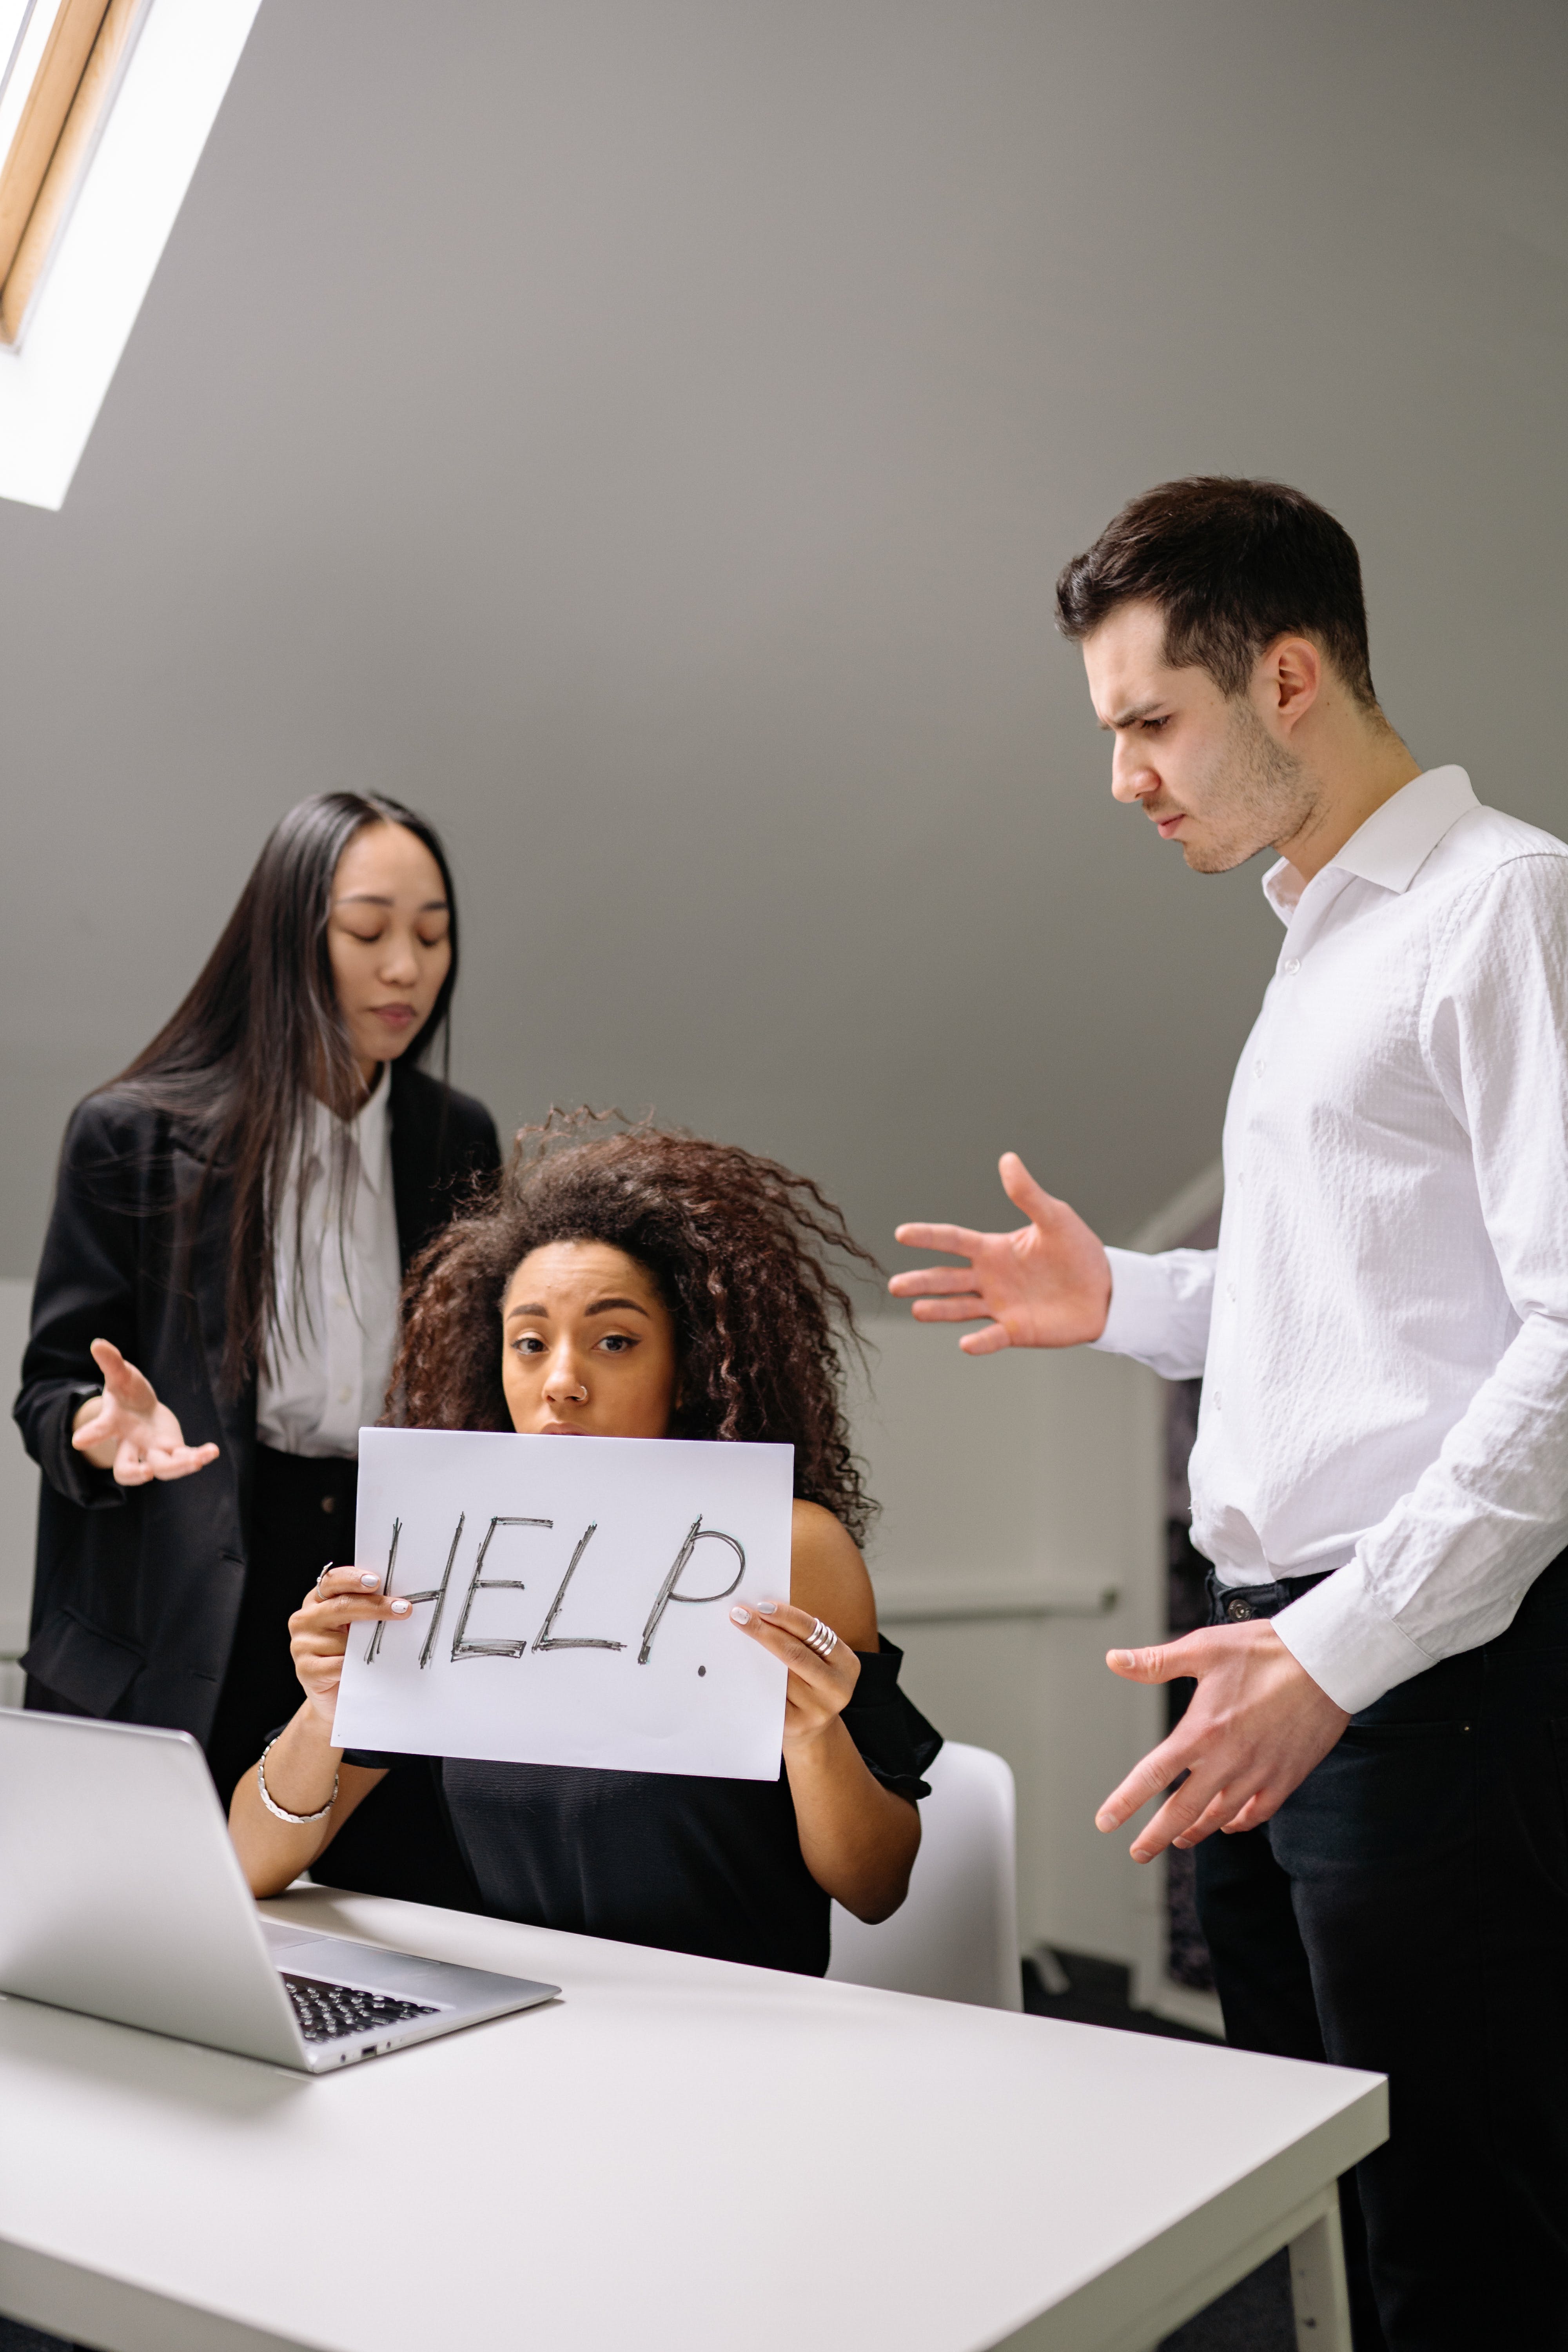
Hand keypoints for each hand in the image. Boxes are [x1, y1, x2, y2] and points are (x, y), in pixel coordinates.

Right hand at [71, 1337, 220, 1484]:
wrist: (142, 1409)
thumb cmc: (127, 1392)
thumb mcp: (121, 1375)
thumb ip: (111, 1362)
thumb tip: (97, 1343)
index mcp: (113, 1424)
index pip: (100, 1431)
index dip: (91, 1435)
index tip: (78, 1441)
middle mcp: (131, 1445)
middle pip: (125, 1469)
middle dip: (135, 1474)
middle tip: (147, 1473)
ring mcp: (152, 1451)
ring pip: (161, 1468)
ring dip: (179, 1467)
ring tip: (197, 1460)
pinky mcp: (173, 1450)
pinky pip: (185, 1458)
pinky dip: (199, 1456)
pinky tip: (212, 1451)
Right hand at [289, 1567, 412, 1727]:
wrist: (335, 1695)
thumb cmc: (350, 1654)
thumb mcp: (355, 1627)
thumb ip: (365, 1610)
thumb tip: (398, 1600)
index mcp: (316, 1601)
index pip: (332, 1581)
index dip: (354, 1578)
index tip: (377, 1581)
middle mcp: (304, 1619)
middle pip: (341, 1606)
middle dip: (375, 1606)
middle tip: (403, 1609)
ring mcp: (301, 1645)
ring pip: (342, 1639)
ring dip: (370, 1642)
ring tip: (392, 1645)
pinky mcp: (306, 1670)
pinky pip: (338, 1664)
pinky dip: (358, 1666)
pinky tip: (371, 1668)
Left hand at [730, 1599, 860, 1746]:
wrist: (812, 1730)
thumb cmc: (809, 1683)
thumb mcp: (817, 1659)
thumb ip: (800, 1639)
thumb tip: (762, 1612)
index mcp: (847, 1664)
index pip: (813, 1632)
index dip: (786, 1617)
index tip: (761, 1605)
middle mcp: (837, 1688)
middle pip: (794, 1653)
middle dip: (764, 1631)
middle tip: (740, 1615)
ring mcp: (818, 1710)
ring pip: (780, 1676)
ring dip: (754, 1656)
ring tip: (738, 1638)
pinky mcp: (796, 1725)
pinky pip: (771, 1697)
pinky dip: (754, 1680)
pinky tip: (739, 1669)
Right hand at [889, 1151, 1111, 1354]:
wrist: (1105, 1290)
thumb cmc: (1078, 1251)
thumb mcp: (1055, 1218)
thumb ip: (1028, 1194)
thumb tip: (1008, 1159)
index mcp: (993, 1249)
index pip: (953, 1240)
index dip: (928, 1236)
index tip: (901, 1233)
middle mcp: (989, 1278)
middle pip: (947, 1278)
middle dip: (921, 1281)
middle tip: (896, 1285)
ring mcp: (999, 1306)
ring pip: (960, 1308)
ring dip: (938, 1310)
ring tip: (916, 1310)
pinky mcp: (1015, 1330)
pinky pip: (992, 1337)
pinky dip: (979, 1342)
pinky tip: (965, 1344)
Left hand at [1095, 1621, 1350, 1860]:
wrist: (1326, 1662)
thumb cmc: (1265, 1650)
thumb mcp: (1204, 1648)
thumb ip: (1156, 1662)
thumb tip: (1114, 1660)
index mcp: (1201, 1731)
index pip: (1152, 1775)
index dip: (1125, 1802)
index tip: (1106, 1822)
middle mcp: (1227, 1760)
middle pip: (1182, 1811)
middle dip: (1156, 1837)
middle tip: (1138, 1852)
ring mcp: (1259, 1773)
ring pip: (1219, 1816)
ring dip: (1195, 1831)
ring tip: (1179, 1838)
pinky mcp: (1286, 1776)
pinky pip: (1258, 1813)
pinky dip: (1239, 1822)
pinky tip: (1228, 1823)